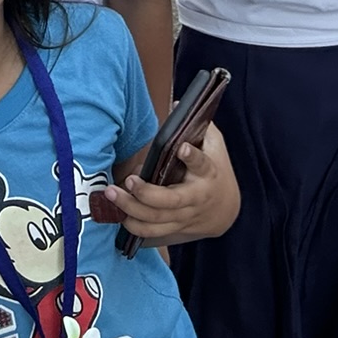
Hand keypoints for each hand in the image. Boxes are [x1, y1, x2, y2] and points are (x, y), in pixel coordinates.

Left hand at [101, 125, 238, 244]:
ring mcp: (184, 216)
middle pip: (170, 200)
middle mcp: (195, 197)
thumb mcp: (214, 144)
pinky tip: (116, 212)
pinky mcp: (174, 228)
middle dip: (147, 193)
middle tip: (127, 180)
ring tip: (111, 194)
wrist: (226, 208)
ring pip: (156, 220)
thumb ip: (198, 125)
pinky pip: (151, 232)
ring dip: (131, 209)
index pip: (202, 163)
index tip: (182, 148)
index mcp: (207, 172)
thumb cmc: (215, 168)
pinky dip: (132, 225)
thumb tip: (175, 104)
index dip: (192, 157)